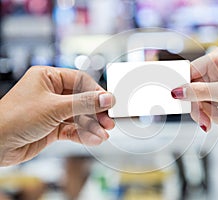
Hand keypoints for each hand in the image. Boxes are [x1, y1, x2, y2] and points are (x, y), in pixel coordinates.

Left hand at [0, 66, 114, 165]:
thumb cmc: (15, 118)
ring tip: (103, 134)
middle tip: (108, 121)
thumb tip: (106, 98)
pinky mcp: (52, 127)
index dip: (96, 92)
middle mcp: (51, 92)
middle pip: (82, 100)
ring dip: (92, 126)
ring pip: (79, 116)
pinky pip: (72, 129)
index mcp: (48, 77)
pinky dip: (83, 134)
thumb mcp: (55, 107)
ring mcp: (52, 110)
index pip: (80, 81)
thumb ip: (84, 103)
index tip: (109, 103)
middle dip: (96, 112)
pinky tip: (93, 139)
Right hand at [171, 46, 217, 130]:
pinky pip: (209, 101)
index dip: (183, 89)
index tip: (177, 102)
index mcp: (217, 58)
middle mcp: (216, 65)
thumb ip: (198, 92)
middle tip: (205, 123)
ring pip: (201, 98)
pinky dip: (217, 112)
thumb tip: (177, 91)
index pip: (189, 73)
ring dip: (211, 113)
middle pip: (194, 89)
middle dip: (201, 108)